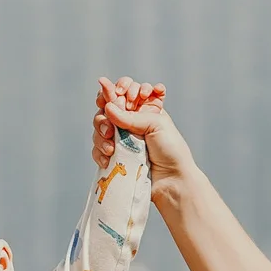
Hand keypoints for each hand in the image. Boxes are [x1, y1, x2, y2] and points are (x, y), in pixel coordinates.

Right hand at [93, 77, 194, 194]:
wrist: (172, 181)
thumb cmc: (171, 150)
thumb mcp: (155, 124)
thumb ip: (130, 116)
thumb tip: (106, 108)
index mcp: (141, 109)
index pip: (121, 92)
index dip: (117, 90)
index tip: (120, 94)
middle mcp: (129, 123)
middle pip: (105, 110)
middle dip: (104, 117)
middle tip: (110, 129)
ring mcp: (121, 141)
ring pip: (99, 129)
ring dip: (100, 136)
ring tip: (111, 148)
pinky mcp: (115, 158)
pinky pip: (97, 151)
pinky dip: (99, 153)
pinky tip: (109, 159)